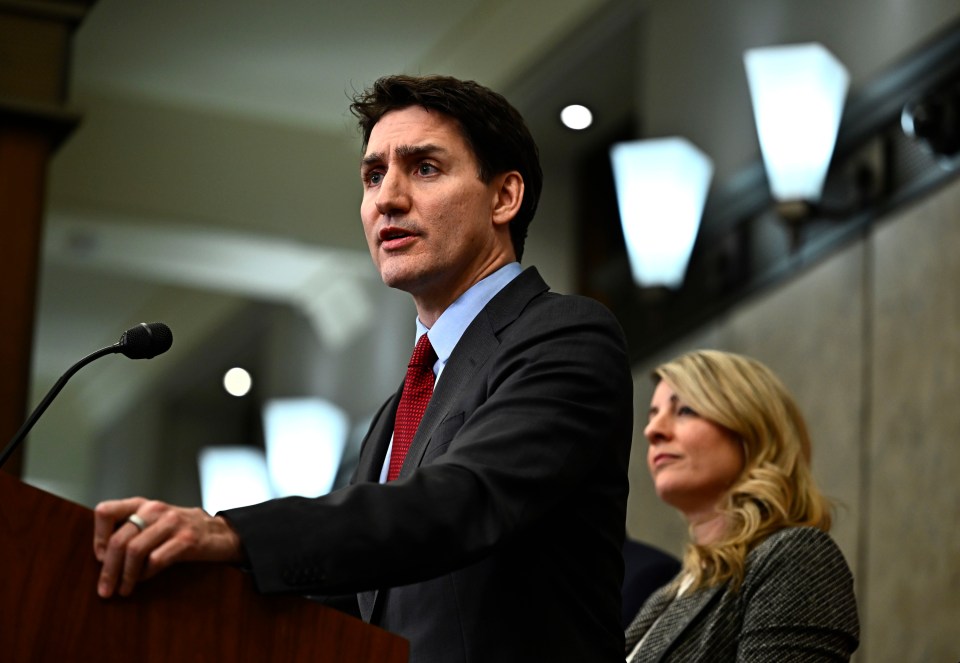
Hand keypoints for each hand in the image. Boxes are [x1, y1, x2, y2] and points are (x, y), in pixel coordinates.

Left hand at [93, 497, 242, 597]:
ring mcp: (172, 523)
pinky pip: (156, 560)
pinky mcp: (187, 540)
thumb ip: (132, 530)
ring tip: (124, 590)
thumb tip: (103, 557)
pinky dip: (146, 574)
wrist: (222, 533)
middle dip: (108, 570)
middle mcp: (155, 509)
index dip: (98, 537)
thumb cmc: (182, 531)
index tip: (101, 557)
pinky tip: (146, 579)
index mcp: (143, 504)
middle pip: (119, 540)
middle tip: (105, 590)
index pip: (106, 511)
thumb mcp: (155, 522)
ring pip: (134, 551)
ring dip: (125, 576)